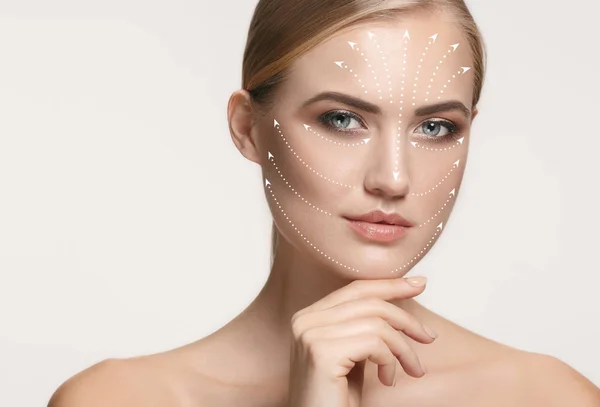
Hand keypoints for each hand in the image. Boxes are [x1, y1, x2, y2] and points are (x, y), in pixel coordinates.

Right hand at [287, 276, 435, 406]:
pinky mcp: (321, 353)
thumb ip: (365, 326)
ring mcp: (310, 335)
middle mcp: (305, 320)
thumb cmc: (337, 398)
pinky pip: (374, 343)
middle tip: (429, 337)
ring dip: (403, 348)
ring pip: (376, 323)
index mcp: (309, 316)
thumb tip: (400, 295)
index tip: (419, 284)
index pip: (355, 289)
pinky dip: (391, 360)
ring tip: (411, 370)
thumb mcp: (354, 353)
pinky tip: (388, 380)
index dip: (390, 285)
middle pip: (369, 302)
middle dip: (406, 318)